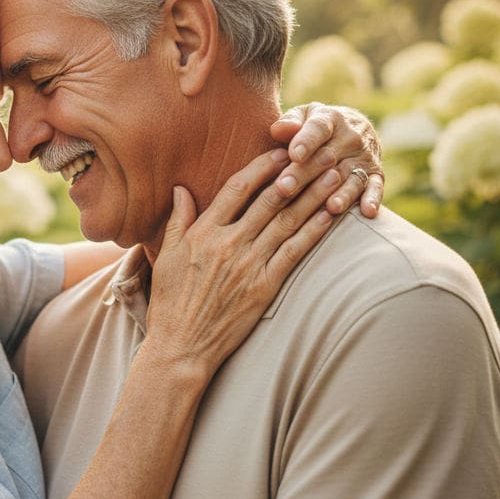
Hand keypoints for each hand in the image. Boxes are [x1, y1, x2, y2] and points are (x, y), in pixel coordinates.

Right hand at [146, 148, 336, 374]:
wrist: (182, 346)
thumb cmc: (170, 303)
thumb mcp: (165, 256)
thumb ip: (178, 220)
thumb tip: (181, 189)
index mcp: (203, 233)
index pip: (238, 188)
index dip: (262, 167)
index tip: (281, 151)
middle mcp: (228, 244)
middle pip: (270, 199)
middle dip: (298, 172)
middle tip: (320, 152)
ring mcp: (249, 265)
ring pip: (287, 221)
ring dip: (314, 196)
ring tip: (334, 175)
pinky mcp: (264, 287)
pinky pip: (294, 253)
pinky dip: (313, 232)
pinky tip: (329, 216)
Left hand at [271, 102, 383, 217]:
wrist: (354, 128)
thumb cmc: (314, 127)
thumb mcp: (303, 116)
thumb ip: (289, 122)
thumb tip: (277, 130)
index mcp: (330, 119)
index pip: (318, 128)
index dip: (306, 141)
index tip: (293, 155)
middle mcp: (351, 137)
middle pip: (327, 158)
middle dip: (305, 174)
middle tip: (284, 188)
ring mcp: (365, 157)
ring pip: (350, 176)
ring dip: (342, 193)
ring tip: (330, 207)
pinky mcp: (376, 174)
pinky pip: (375, 187)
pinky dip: (373, 199)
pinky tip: (368, 212)